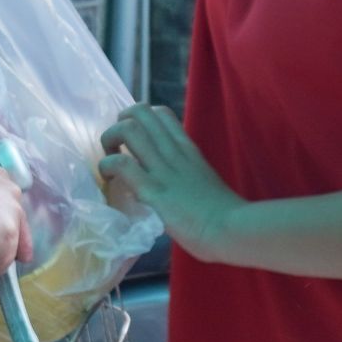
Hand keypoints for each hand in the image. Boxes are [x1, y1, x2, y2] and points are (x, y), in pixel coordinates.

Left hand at [96, 105, 248, 256]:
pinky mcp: (152, 190)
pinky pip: (121, 164)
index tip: (131, 141)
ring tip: (109, 164)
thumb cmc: (224, 216)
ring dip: (109, 141)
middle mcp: (174, 152)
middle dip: (118, 124)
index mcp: (187, 149)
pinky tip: (109, 181)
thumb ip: (185, 176)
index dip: (138, 120)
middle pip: (140, 111)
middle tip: (116, 148)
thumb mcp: (203, 182)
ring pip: (127, 129)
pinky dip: (107, 167)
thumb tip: (168, 185)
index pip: (161, 113)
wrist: (233, 230)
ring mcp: (163, 168)